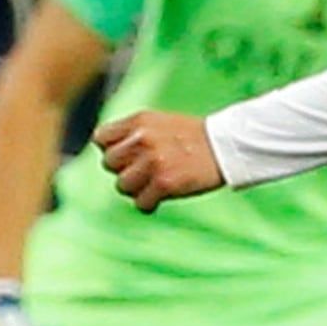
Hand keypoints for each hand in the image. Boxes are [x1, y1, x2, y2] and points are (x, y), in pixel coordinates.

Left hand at [94, 108, 228, 207]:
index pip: (101, 139)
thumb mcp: (159, 122)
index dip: (111, 149)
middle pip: (109, 164)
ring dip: (136, 189)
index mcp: (140, 121)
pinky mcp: (164, 183)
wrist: (226, 146)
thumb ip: (132, 133)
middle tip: (144, 171)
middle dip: (124, 170)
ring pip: (122, 185)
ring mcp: (153, 161)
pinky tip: (161, 196)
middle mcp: (143, 139)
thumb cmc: (192, 137)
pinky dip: (149, 204)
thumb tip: (104, 150)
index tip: (128, 156)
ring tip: (154, 184)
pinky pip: (140, 203)